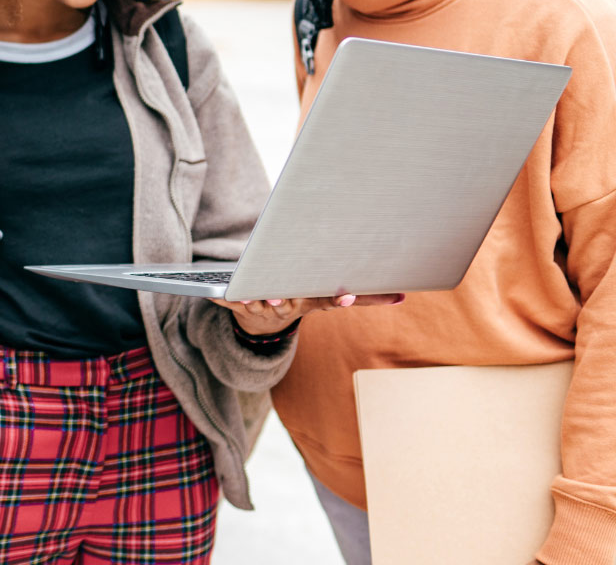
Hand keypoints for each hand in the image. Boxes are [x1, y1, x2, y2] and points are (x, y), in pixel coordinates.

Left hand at [210, 292, 404, 335]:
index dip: (339, 299)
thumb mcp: (326, 296)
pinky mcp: (240, 304)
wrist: (261, 326)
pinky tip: (218, 295)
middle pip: (292, 301)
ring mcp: (264, 307)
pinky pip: (230, 302)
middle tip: (285, 296)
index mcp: (310, 299)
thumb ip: (363, 297)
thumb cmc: (299, 297)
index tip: (348, 295)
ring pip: (261, 303)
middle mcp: (289, 305)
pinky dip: (224, 299)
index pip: (329, 301)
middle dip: (289, 299)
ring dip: (258, 300)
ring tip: (257, 296)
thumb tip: (402, 298)